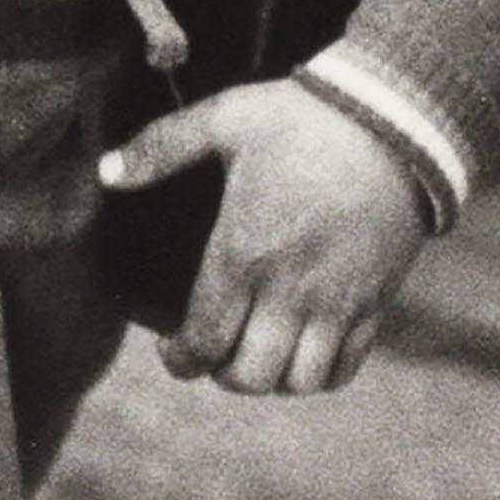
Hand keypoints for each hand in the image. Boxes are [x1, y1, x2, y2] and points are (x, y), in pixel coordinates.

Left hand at [101, 75, 428, 393]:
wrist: (395, 118)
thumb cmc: (303, 118)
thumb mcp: (224, 118)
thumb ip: (160, 147)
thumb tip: (105, 171)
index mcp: (243, 253)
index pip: (204, 341)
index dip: (180, 360)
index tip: (171, 351)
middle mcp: (289, 291)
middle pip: (250, 376)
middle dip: (224, 374)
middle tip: (216, 351)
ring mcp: (337, 302)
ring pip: (298, 382)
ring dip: (273, 379)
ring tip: (260, 354)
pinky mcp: (375, 302)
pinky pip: (345, 368)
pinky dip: (320, 374)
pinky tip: (305, 352)